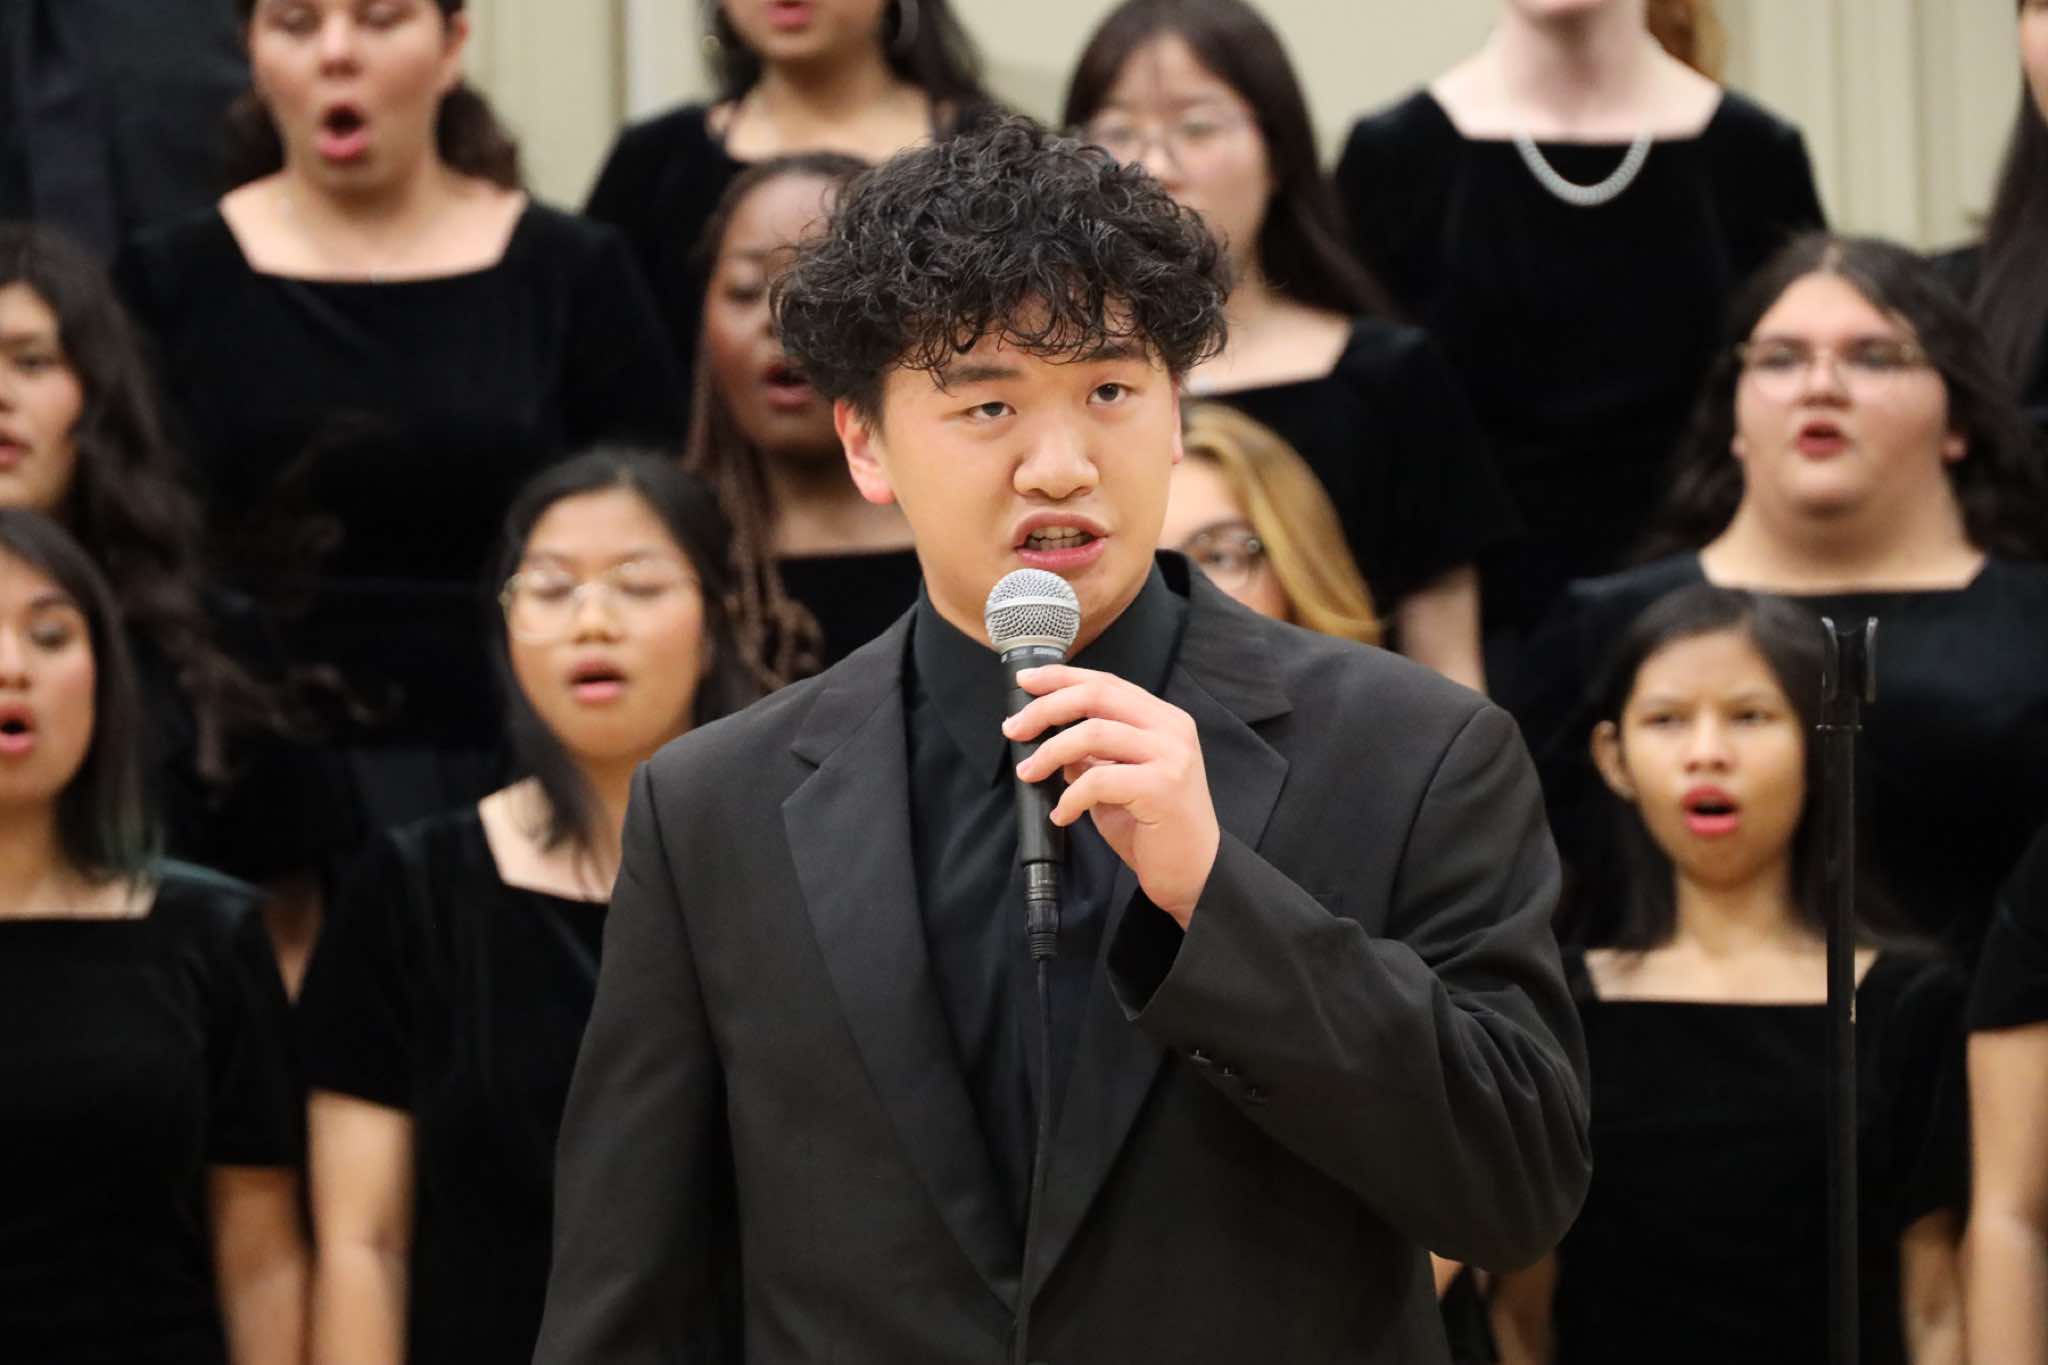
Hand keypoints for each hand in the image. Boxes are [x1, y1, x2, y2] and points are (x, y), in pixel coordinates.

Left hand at [1002, 665, 1218, 927]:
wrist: (1194, 872)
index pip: (1106, 683)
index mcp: (1163, 719)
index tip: (1024, 682)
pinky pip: (1099, 780)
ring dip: (1050, 753)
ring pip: (1093, 734)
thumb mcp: (1118, 779)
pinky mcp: (1162, 788)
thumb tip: (1047, 737)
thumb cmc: (1154, 827)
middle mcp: (1171, 729)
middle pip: (1097, 697)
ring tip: (1028, 774)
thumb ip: (1092, 754)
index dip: (1061, 678)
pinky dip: (1070, 797)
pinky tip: (1062, 815)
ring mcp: (1171, 756)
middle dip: (1046, 708)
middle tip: (1013, 729)